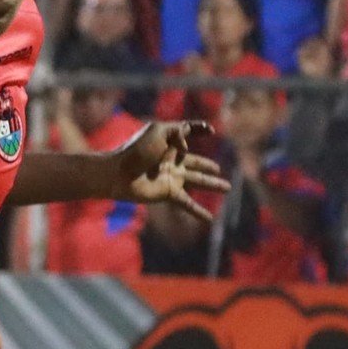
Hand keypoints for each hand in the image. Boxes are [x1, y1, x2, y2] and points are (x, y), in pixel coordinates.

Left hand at [112, 120, 229, 219]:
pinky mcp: (168, 193)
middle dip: (207, 165)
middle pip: (196, 162)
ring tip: (227, 188)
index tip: (210, 130)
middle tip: (218, 169)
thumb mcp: (158, 131)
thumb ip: (178, 132)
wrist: (119, 173)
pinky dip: (199, 211)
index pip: (187, 133)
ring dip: (213, 184)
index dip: (199, 129)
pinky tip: (210, 219)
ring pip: (198, 181)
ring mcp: (172, 177)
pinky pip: (188, 203)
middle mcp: (173, 160)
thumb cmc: (136, 150)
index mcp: (169, 142)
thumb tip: (188, 149)